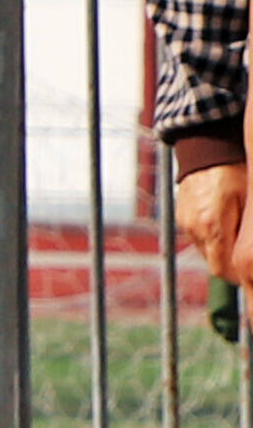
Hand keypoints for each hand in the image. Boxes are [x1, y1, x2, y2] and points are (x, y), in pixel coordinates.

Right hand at [188, 159, 252, 293]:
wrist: (206, 149)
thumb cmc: (235, 172)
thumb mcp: (250, 201)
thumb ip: (248, 233)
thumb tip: (252, 259)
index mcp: (212, 225)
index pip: (223, 270)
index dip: (239, 278)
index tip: (251, 274)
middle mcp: (194, 228)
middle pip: (214, 266)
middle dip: (232, 268)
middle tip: (249, 263)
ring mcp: (185, 223)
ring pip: (206, 253)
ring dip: (222, 253)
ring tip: (238, 239)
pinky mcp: (181, 217)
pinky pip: (198, 239)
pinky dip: (212, 240)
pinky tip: (225, 226)